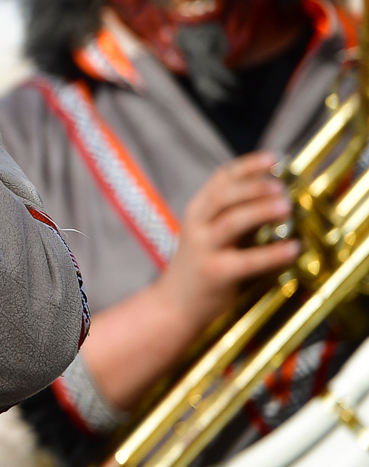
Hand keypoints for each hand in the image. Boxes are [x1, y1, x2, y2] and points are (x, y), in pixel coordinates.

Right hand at [80, 151, 299, 413]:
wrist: (173, 306)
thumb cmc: (202, 267)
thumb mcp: (213, 233)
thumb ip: (238, 214)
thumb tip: (280, 194)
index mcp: (198, 210)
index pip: (221, 178)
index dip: (248, 165)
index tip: (275, 159)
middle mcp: (196, 224)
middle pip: (224, 194)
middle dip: (254, 186)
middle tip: (281, 185)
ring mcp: (203, 248)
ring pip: (232, 221)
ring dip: (260, 210)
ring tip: (286, 207)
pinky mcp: (213, 273)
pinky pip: (246, 260)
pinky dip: (272, 253)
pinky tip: (292, 248)